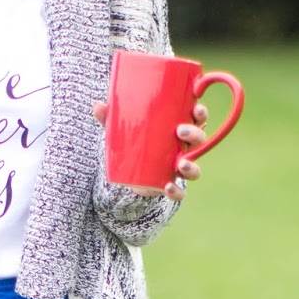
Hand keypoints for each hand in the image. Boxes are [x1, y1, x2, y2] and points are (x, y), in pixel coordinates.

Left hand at [92, 101, 208, 199]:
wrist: (130, 176)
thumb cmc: (134, 144)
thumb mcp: (123, 130)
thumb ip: (112, 119)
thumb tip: (97, 106)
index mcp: (179, 128)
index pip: (197, 118)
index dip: (201, 113)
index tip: (196, 108)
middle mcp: (184, 148)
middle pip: (199, 140)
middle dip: (195, 135)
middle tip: (180, 131)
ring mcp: (179, 168)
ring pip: (195, 168)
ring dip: (192, 166)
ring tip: (181, 163)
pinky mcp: (170, 185)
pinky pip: (180, 192)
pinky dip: (176, 191)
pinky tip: (168, 187)